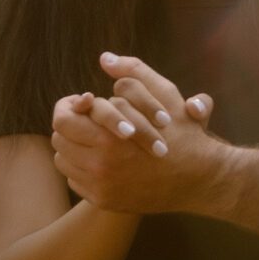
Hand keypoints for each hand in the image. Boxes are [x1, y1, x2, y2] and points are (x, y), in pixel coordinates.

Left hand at [50, 51, 226, 215]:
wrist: (199, 178)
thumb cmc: (182, 133)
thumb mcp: (164, 94)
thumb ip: (133, 72)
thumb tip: (104, 58)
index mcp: (109, 138)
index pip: (63, 119)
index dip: (71, 105)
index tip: (86, 102)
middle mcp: (100, 166)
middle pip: (59, 139)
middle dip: (73, 125)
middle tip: (89, 119)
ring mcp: (100, 187)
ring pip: (64, 160)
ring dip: (74, 146)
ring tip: (95, 137)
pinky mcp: (104, 201)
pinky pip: (75, 179)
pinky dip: (83, 167)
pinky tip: (103, 159)